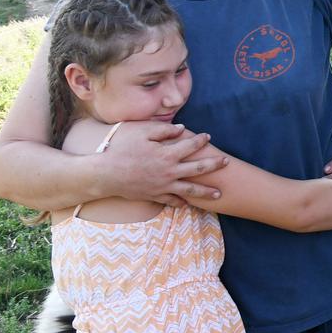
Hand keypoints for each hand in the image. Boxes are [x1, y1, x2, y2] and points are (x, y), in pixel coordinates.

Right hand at [101, 122, 225, 206]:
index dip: (201, 140)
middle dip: (214, 165)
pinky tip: (189, 204)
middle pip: (198, 169)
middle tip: (227, 162)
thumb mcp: (141, 133)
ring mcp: (163, 186)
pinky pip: (172, 201)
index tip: (208, 137)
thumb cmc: (121, 150)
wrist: (104, 174)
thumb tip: (182, 128)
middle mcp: (169, 171)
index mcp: (167, 154)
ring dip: (206, 192)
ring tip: (219, 194)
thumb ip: (164, 130)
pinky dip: (181, 202)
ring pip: (190, 190)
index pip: (191, 145)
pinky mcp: (155, 196)